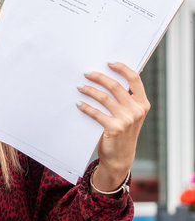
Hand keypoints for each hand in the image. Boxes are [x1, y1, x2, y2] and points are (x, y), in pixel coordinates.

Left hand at [76, 62, 149, 191]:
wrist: (121, 157)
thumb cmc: (122, 132)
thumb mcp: (129, 115)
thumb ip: (124, 100)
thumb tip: (105, 77)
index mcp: (143, 104)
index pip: (135, 80)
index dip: (122, 68)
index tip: (109, 63)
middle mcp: (137, 110)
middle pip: (115, 86)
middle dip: (99, 77)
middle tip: (86, 73)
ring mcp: (127, 119)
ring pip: (103, 97)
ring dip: (89, 90)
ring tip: (79, 86)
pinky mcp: (114, 128)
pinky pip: (95, 112)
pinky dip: (85, 107)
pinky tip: (78, 103)